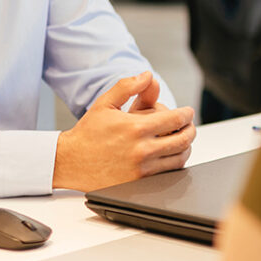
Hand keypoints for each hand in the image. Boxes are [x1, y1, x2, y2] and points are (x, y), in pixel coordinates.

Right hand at [53, 72, 195, 191]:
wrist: (69, 162)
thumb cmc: (88, 132)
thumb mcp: (105, 103)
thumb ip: (128, 87)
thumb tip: (148, 76)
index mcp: (136, 128)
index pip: (175, 119)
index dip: (186, 114)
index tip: (188, 112)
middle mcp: (141, 150)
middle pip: (182, 140)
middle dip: (191, 130)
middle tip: (190, 126)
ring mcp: (141, 169)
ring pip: (178, 159)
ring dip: (186, 148)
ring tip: (183, 140)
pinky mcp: (138, 184)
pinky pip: (167, 175)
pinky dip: (174, 165)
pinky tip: (171, 156)